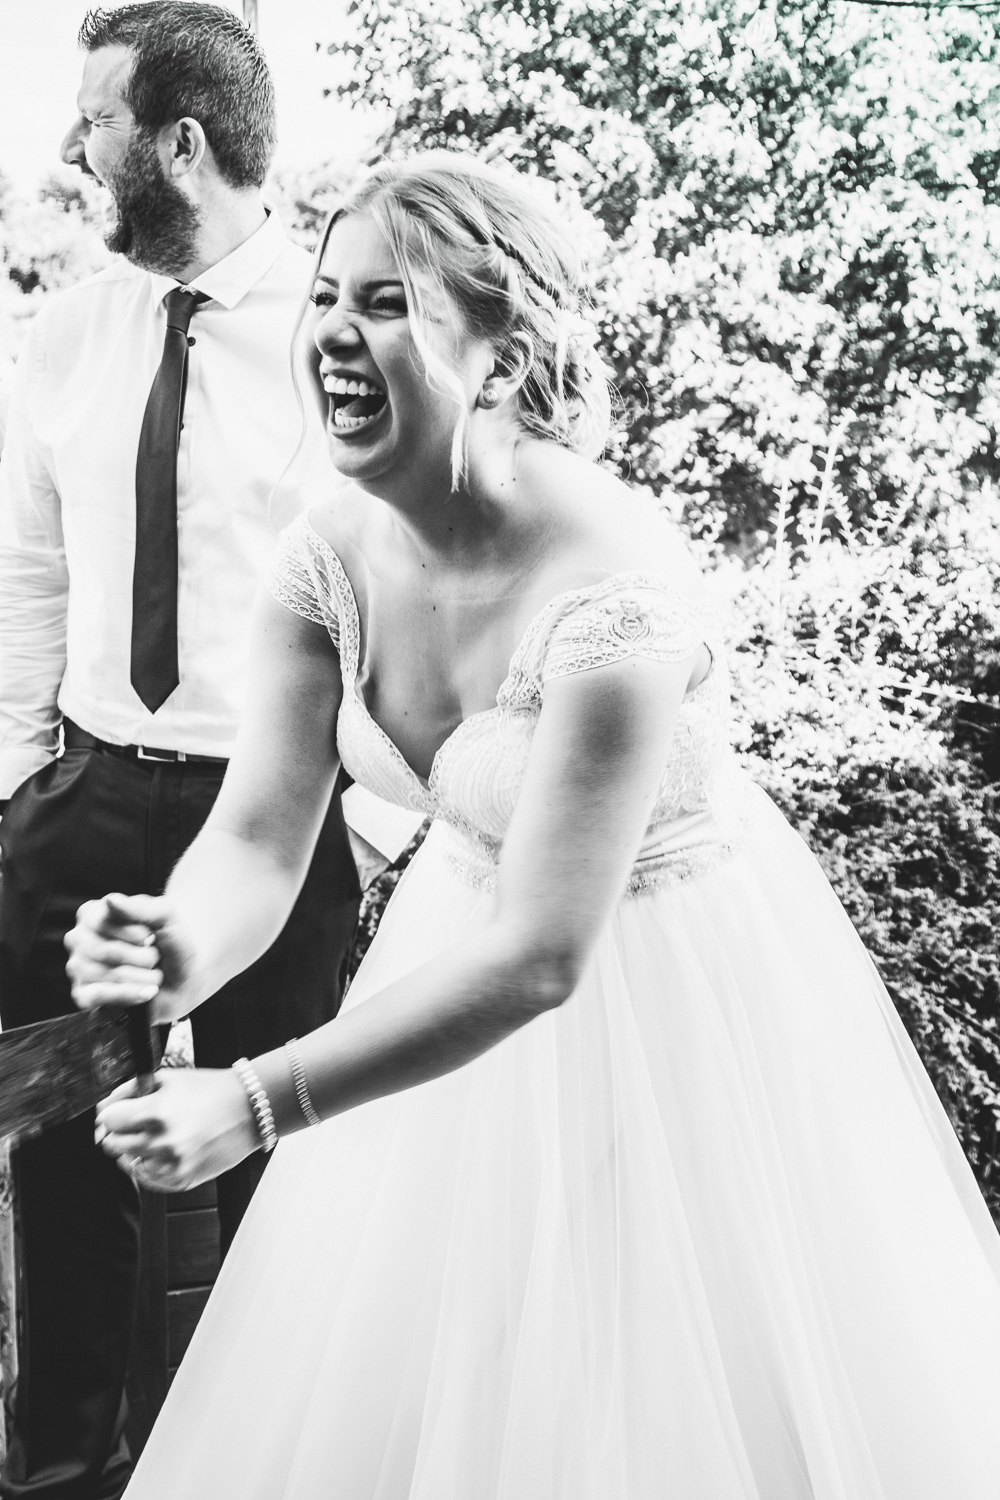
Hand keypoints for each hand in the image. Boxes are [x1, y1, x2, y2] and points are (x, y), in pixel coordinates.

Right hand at [65, 893, 195, 1022]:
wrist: (188, 977)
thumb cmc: (173, 941)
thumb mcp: (166, 916)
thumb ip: (140, 908)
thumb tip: (110, 901)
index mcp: (94, 913)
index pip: (104, 922)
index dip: (136, 933)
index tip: (153, 937)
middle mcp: (80, 938)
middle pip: (105, 951)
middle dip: (143, 957)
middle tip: (156, 957)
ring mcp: (80, 967)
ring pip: (105, 974)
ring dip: (142, 977)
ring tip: (154, 973)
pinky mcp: (85, 995)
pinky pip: (98, 996)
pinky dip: (128, 994)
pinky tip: (148, 992)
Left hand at [96, 1068, 260, 1192]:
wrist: (249, 1109)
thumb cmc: (210, 1090)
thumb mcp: (168, 1077)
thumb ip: (129, 1089)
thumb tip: (103, 1108)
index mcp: (155, 1112)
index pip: (108, 1121)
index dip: (113, 1114)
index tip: (120, 1113)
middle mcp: (162, 1141)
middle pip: (112, 1145)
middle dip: (121, 1132)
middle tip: (138, 1124)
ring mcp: (172, 1164)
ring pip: (129, 1164)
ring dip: (137, 1150)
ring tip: (159, 1136)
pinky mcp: (183, 1180)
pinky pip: (149, 1180)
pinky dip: (152, 1166)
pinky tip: (167, 1150)